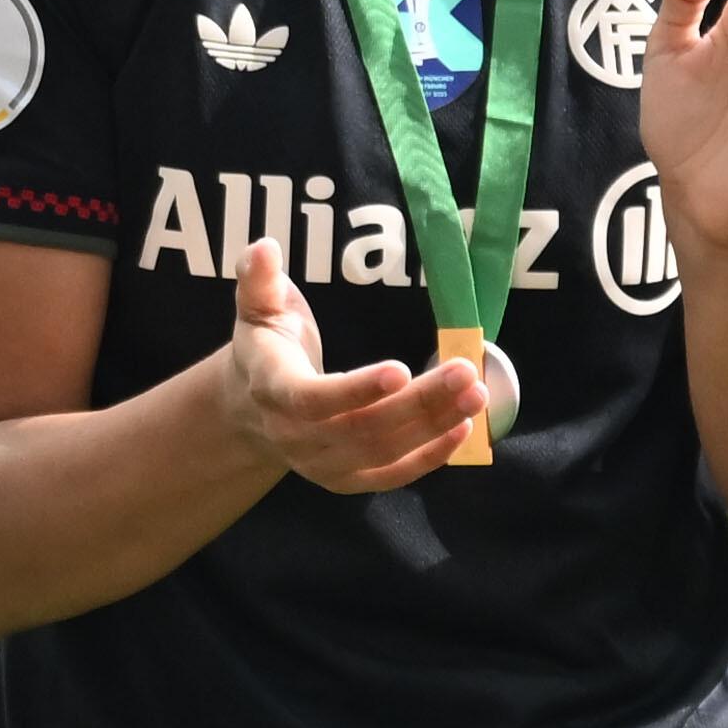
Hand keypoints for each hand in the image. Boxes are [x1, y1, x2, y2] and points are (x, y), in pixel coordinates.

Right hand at [210, 241, 493, 492]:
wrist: (250, 408)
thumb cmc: (266, 348)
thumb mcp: (257, 308)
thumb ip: (259, 279)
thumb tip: (265, 247)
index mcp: (272, 389)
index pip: (313, 398)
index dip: (357, 389)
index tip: (401, 369)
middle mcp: (294, 436)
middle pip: (362, 427)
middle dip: (418, 402)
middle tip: (466, 371)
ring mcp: (320, 464)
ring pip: (383, 450)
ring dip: (434, 425)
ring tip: (476, 394)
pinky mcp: (345, 480)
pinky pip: (391, 476)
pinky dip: (430, 458)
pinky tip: (463, 428)